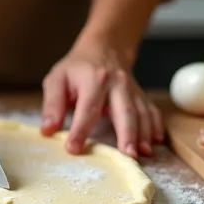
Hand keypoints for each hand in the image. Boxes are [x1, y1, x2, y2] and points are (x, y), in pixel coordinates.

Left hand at [40, 38, 163, 157]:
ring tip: (143, 154)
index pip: (86, 108)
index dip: (79, 130)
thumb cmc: (77, 68)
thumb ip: (52, 104)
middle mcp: (117, 83)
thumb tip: (48, 130)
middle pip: (124, 110)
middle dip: (127, 134)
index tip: (73, 149)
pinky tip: (156, 142)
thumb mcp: (57, 79)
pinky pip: (151, 111)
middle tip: (128, 156)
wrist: (104, 48)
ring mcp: (132, 89)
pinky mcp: (141, 95)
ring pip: (141, 113)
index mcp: (93, 79)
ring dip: (143, 135)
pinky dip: (155, 126)